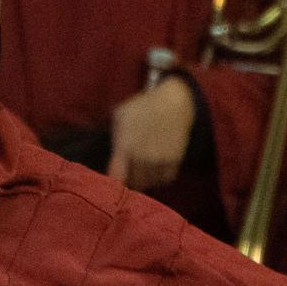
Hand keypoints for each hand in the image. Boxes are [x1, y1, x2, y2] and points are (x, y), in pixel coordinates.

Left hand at [106, 76, 196, 190]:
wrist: (173, 103)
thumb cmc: (143, 107)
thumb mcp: (120, 116)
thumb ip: (115, 137)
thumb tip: (112, 157)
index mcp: (125, 146)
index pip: (116, 176)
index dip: (114, 183)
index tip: (114, 182)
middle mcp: (142, 156)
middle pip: (133, 183)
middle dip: (130, 180)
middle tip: (130, 175)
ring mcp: (159, 160)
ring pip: (149, 183)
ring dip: (145, 180)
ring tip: (142, 172)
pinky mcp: (174, 161)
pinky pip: (165, 179)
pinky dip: (159, 178)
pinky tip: (155, 170)